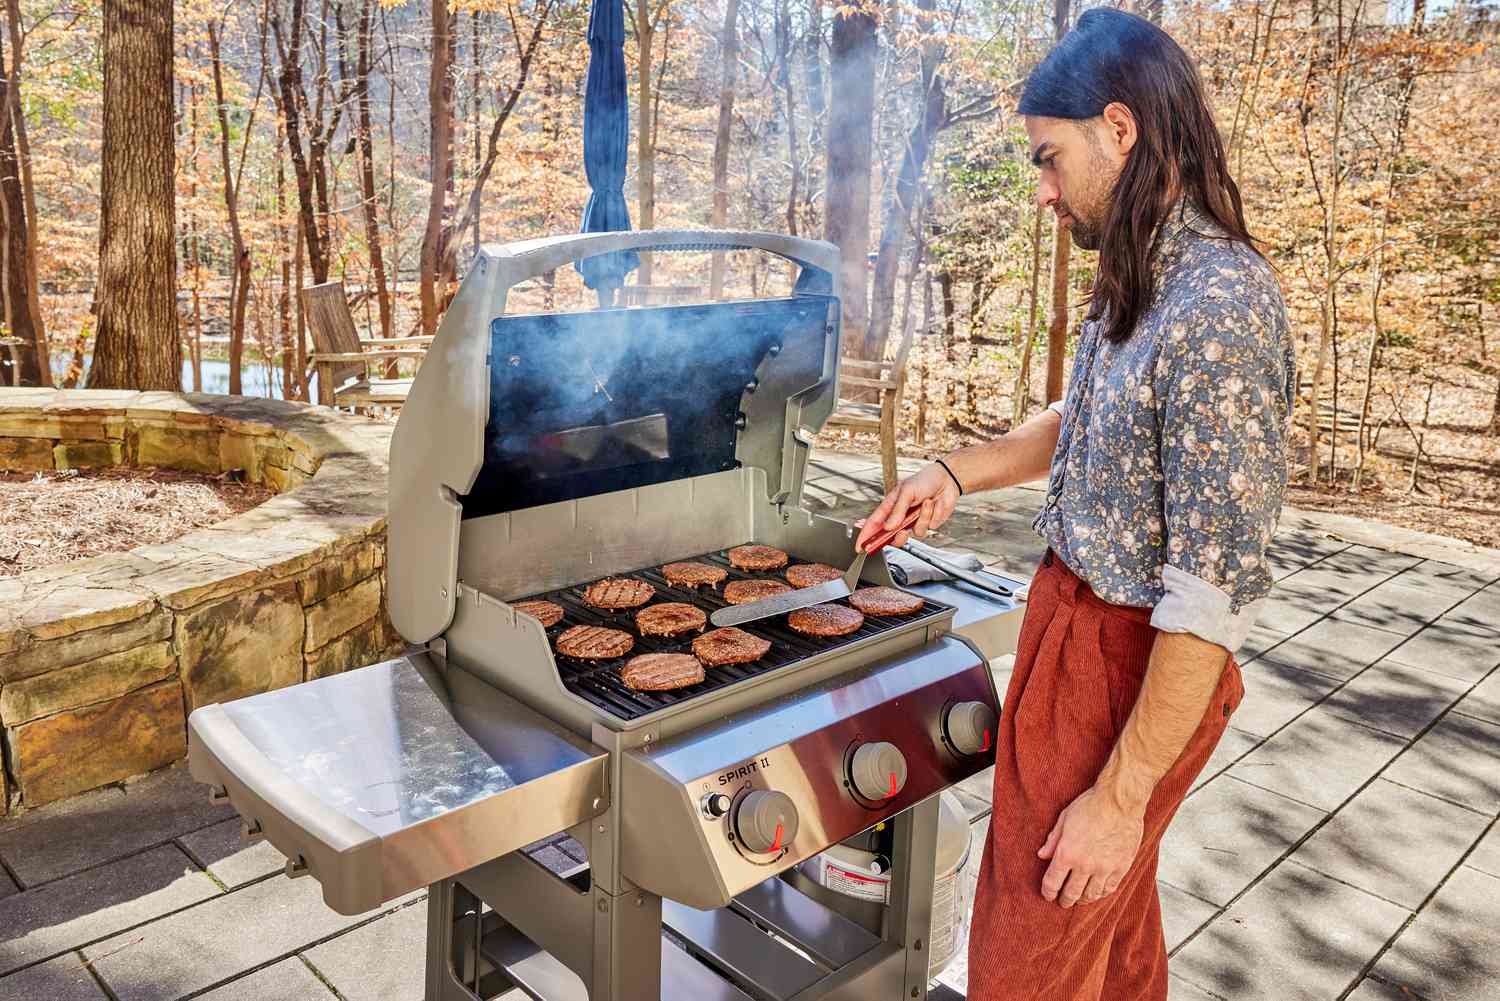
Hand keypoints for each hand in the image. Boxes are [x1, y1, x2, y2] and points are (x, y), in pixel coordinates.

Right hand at [854, 463, 959, 551]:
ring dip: (921, 518)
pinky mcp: (928, 523)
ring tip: (926, 503)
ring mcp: (914, 521)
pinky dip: (933, 515)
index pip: (874, 523)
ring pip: (913, 534)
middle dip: (897, 537)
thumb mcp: (907, 491)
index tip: (860, 547)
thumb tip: (889, 528)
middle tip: (902, 533)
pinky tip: (935, 504)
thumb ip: (897, 511)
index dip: (866, 536)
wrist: (947, 479)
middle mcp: (901, 516)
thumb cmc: (924, 480)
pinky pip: (928, 528)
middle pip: (892, 536)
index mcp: (890, 506)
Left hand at [1037, 785, 1144, 907]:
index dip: (1048, 892)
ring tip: (1079, 900)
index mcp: (1067, 853)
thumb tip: (1042, 855)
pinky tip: (1097, 892)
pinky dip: (1101, 894)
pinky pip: (1109, 888)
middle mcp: (1085, 865)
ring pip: (1091, 894)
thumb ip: (1053, 840)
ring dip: (1082, 900)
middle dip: (1064, 900)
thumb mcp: (1064, 818)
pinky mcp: (1121, 867)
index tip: (1048, 895)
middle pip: (1071, 893)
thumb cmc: (1090, 806)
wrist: (1120, 801)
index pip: (1052, 882)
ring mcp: (1104, 868)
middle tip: (1062, 902)